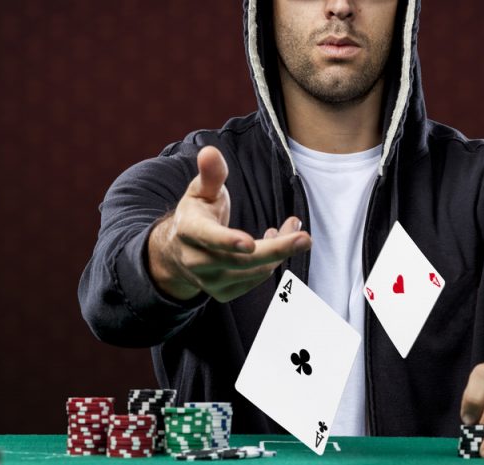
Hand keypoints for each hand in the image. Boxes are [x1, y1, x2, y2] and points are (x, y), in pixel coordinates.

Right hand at [148, 146, 311, 301]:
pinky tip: (275, 239)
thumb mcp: (200, 190)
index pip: (208, 237)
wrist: (178, 252)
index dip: (228, 241)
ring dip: (281, 249)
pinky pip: (257, 278)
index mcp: (188, 230)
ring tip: (292, 227)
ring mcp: (210, 282)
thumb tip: (210, 152)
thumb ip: (210, 174)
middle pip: (241, 261)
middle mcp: (196, 261)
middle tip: (304, 238)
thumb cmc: (197, 214)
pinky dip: (274, 260)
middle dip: (276, 249)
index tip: (250, 242)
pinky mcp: (224, 293)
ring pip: (254, 271)